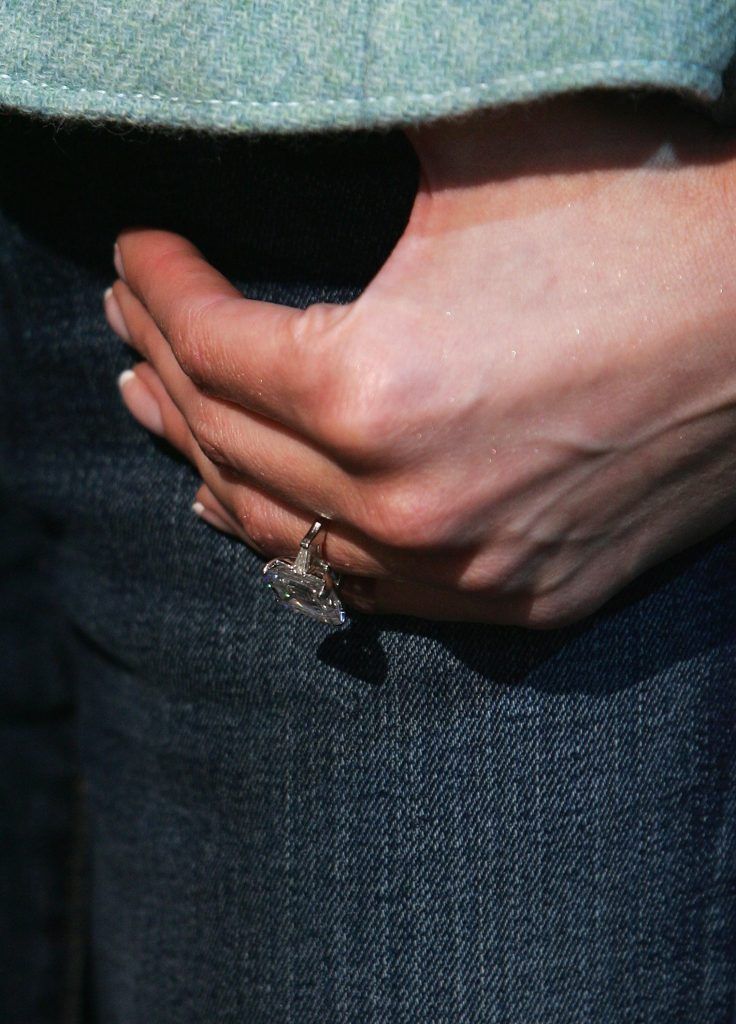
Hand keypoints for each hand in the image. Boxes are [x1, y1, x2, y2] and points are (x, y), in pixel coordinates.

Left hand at [106, 92, 735, 627]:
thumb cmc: (649, 228)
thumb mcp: (478, 158)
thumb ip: (347, 153)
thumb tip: (270, 120)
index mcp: (376, 388)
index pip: (211, 342)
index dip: (159, 284)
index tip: (140, 249)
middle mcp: (404, 502)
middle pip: (228, 440)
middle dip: (164, 368)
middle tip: (132, 322)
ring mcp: (459, 567)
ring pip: (282, 529)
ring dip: (209, 465)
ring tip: (163, 413)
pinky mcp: (511, 599)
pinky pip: (365, 583)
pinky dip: (297, 539)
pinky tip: (257, 511)